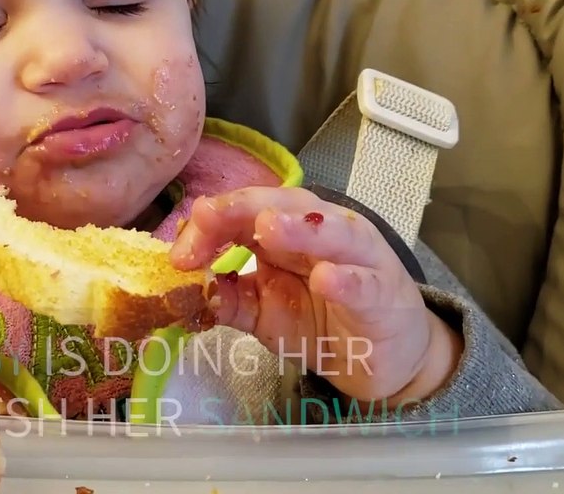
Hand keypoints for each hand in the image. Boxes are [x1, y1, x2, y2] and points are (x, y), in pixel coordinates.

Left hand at [170, 186, 462, 404]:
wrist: (383, 357)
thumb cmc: (322, 320)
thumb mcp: (263, 312)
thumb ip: (228, 298)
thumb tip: (186, 288)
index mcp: (288, 231)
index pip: (244, 212)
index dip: (210, 224)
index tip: (179, 254)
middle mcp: (324, 232)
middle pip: (285, 206)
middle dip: (244, 209)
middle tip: (209, 215)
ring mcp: (359, 259)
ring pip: (333, 232)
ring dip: (300, 228)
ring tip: (269, 226)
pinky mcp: (384, 295)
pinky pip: (365, 284)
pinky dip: (347, 280)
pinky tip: (326, 278)